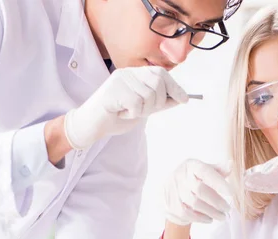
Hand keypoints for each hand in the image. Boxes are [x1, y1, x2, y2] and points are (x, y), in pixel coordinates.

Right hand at [64, 66, 188, 148]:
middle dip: (158, 102)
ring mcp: (120, 79)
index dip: (175, 87)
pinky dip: (132, 114)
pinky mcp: (114, 90)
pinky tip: (121, 114)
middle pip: (158, 82)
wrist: (92, 126)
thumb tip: (181, 98)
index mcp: (135, 74)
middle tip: (145, 112)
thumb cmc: (117, 117)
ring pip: (148, 95)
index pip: (161, 73)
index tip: (185, 99)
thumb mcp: (143, 109)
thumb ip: (159, 102)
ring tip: (128, 112)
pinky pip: (136, 103)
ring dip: (143, 110)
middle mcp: (128, 72)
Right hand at [165, 159, 232, 225]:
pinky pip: (187, 214)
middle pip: (200, 189)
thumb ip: (218, 169)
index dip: (218, 182)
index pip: (205, 171)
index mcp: (191, 165)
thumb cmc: (192, 179)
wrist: (170, 190)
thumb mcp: (204, 171)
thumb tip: (230, 165)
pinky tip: (209, 219)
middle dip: (216, 201)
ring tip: (222, 216)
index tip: (230, 192)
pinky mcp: (171, 204)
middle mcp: (180, 176)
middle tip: (227, 208)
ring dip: (211, 212)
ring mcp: (174, 191)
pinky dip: (201, 218)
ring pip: (195, 203)